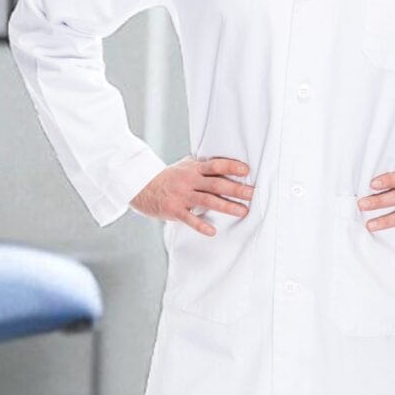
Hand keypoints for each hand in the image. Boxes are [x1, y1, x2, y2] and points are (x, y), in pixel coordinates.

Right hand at [131, 155, 253, 234]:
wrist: (141, 187)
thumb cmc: (168, 177)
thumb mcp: (184, 167)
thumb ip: (201, 166)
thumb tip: (223, 163)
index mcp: (193, 169)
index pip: (215, 165)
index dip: (231, 167)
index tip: (247, 171)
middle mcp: (189, 181)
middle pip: (216, 184)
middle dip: (236, 189)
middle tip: (253, 194)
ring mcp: (182, 196)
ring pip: (208, 201)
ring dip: (227, 207)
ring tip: (243, 211)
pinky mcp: (174, 210)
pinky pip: (190, 219)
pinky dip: (201, 226)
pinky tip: (213, 231)